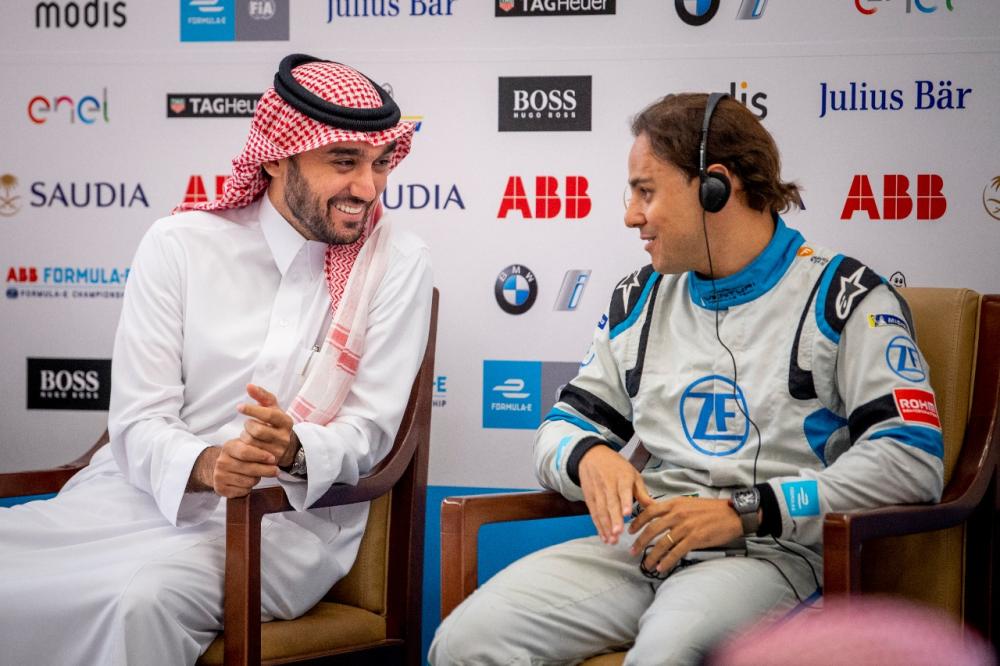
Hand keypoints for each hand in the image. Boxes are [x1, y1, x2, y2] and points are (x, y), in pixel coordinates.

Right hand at [186, 441, 278, 497]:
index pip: (245, 452)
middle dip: (266, 470)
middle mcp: (222, 462)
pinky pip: (243, 491)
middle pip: (249, 469)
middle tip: (276, 471)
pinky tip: (247, 482)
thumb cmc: (239, 455)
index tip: (273, 459)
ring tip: (256, 475)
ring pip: (248, 481)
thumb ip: (258, 447)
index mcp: (229, 447)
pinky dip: (249, 488)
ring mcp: (219, 476)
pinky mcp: (220, 489)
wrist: (222, 467)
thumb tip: (273, 456)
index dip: (261, 456)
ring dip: (257, 479)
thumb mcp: (246, 445)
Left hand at [237, 384, 297, 467]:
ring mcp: (277, 451)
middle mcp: (284, 437)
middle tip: (248, 424)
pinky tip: (247, 444)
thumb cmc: (276, 424)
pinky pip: (250, 455)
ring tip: (248, 435)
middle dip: (248, 426)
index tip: (239, 407)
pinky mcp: (270, 462)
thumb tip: (249, 386)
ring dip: (245, 437)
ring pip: (252, 443)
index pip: (269, 415)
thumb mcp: (273, 408)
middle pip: (258, 431)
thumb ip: (262, 396)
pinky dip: (245, 447)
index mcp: (286, 421)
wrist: (288, 447)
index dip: (253, 410)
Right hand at [578, 445, 650, 544]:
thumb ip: (642, 492)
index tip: (627, 513)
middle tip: (618, 533)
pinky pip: (594, 513)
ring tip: (612, 540)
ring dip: (605, 526)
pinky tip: (604, 537)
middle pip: (610, 504)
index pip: (623, 490)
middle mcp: (608, 485)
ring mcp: (597, 492)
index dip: (624, 502)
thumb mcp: (632, 474)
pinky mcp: (589, 498)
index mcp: (622, 477)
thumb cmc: (616, 466)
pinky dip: (598, 526)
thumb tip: (654, 507)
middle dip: (614, 519)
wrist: (591, 456)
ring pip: (601, 511)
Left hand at [627, 496, 742, 573]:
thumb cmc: (712, 510)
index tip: (630, 530)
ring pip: (662, 543)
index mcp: (675, 503)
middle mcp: (677, 514)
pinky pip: (676, 552)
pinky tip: (661, 567)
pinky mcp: (695, 539)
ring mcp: (686, 526)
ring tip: (645, 564)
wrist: (733, 514)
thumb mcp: (689, 503)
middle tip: (633, 551)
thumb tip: (659, 520)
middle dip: (640, 542)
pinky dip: (666, 561)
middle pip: (652, 529)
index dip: (637, 522)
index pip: (649, 511)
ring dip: (651, 556)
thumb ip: (674, 510)